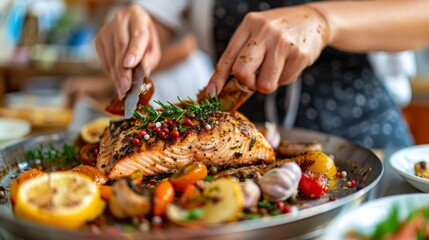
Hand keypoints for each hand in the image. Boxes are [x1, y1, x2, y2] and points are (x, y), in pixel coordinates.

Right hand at [94, 5, 160, 99]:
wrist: (131, 26)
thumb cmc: (145, 39)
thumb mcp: (153, 47)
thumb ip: (150, 58)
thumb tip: (143, 73)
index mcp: (138, 17)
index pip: (138, 35)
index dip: (134, 51)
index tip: (130, 65)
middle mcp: (121, 20)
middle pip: (122, 46)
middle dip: (123, 69)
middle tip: (126, 87)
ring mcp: (107, 29)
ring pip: (111, 55)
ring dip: (117, 75)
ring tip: (123, 90)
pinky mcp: (99, 39)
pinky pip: (104, 59)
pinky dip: (111, 72)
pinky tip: (117, 82)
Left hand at [206, 5, 328, 95]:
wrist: (314, 20)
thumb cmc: (280, 32)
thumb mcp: (258, 32)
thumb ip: (244, 53)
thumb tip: (226, 85)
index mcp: (249, 24)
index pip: (228, 57)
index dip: (217, 79)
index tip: (211, 94)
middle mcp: (264, 31)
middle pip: (242, 72)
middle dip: (247, 83)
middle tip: (255, 80)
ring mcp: (282, 43)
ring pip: (265, 84)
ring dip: (269, 83)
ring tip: (276, 68)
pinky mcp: (299, 54)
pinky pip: (284, 81)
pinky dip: (285, 78)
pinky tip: (290, 63)